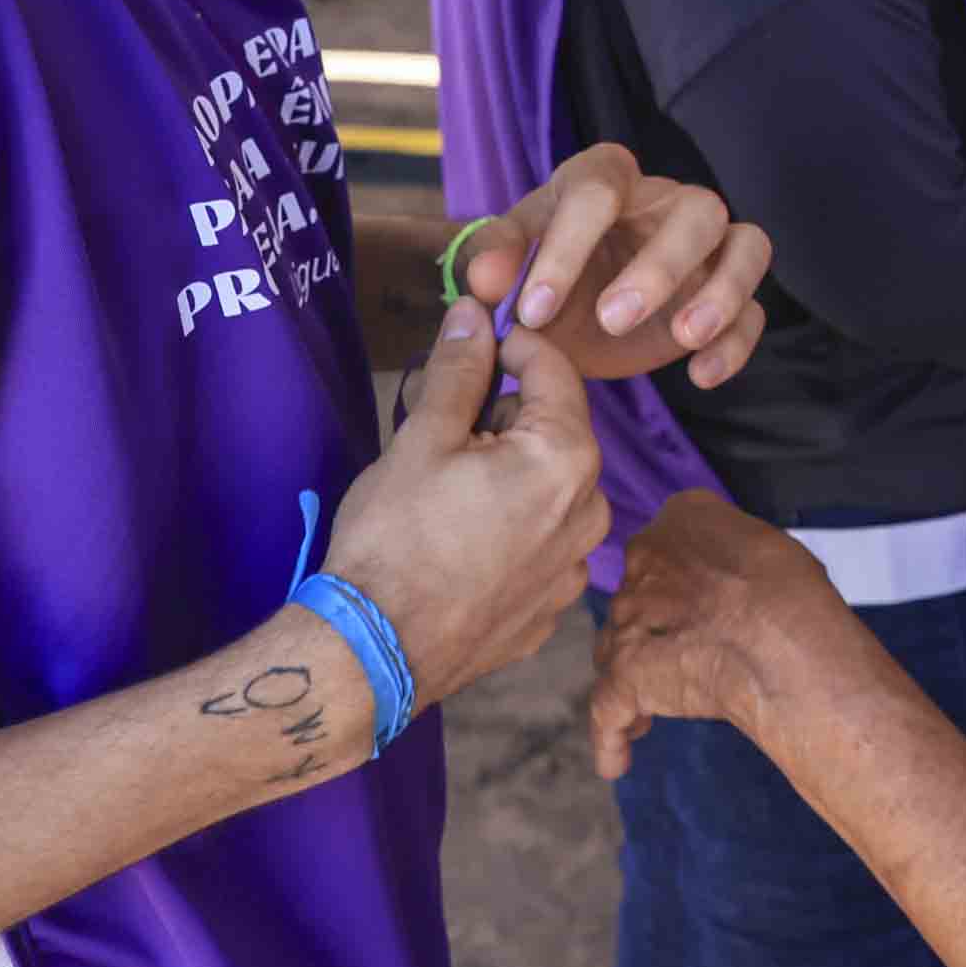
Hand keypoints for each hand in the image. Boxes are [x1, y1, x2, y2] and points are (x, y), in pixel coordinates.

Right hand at [319, 303, 610, 711]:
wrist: (375, 653)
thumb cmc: (395, 538)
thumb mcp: (422, 439)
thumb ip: (459, 370)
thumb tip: (475, 314)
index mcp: (566, 459)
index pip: (554, 369)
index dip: (512, 344)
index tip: (473, 343)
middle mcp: (590, 512)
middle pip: (554, 431)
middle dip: (504, 418)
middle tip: (443, 430)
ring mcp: (574, 568)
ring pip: (549, 489)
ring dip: (509, 475)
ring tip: (446, 492)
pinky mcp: (551, 609)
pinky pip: (540, 544)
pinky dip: (510, 529)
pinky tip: (459, 543)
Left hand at [455, 143, 772, 389]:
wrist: (569, 313)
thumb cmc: (540, 273)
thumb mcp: (509, 263)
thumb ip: (492, 261)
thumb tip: (485, 282)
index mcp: (605, 177)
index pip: (598, 191)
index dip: (567, 248)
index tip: (532, 310)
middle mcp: (667, 201)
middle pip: (697, 209)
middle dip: (660, 266)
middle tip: (613, 320)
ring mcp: (709, 246)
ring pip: (749, 245)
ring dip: (723, 291)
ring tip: (684, 338)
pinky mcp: (726, 294)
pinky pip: (756, 309)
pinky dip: (737, 341)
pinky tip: (701, 375)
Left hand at [587, 493, 863, 778]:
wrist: (779, 639)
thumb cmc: (794, 592)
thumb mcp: (770, 541)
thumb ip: (736, 549)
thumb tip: (738, 574)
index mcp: (682, 518)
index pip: (667, 545)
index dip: (680, 582)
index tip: (698, 606)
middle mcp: (645, 561)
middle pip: (636, 598)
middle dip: (652, 629)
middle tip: (682, 659)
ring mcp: (628, 619)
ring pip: (615, 648)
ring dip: (631, 678)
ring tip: (649, 713)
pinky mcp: (625, 674)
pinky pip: (607, 712)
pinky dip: (611, 740)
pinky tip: (617, 762)